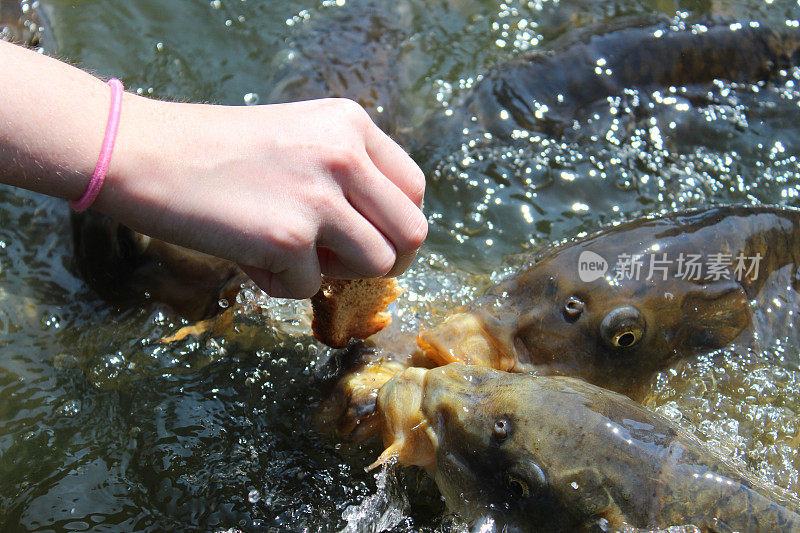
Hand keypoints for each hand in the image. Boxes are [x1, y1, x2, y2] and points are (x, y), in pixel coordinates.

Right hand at [98, 96, 426, 298]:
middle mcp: (345, 155)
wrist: (144, 154)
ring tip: (291, 254)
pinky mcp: (288, 237)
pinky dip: (281, 282)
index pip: (414, 188)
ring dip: (337, 273)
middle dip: (390, 261)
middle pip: (412, 233)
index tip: (375, 240)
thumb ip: (346, 172)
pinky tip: (247, 254)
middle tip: (350, 266)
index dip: (399, 223)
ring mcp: (320, 196)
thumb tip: (381, 232)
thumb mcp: (300, 138)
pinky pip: (310, 286)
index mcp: (351, 124)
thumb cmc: (217, 151)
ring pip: (377, 265)